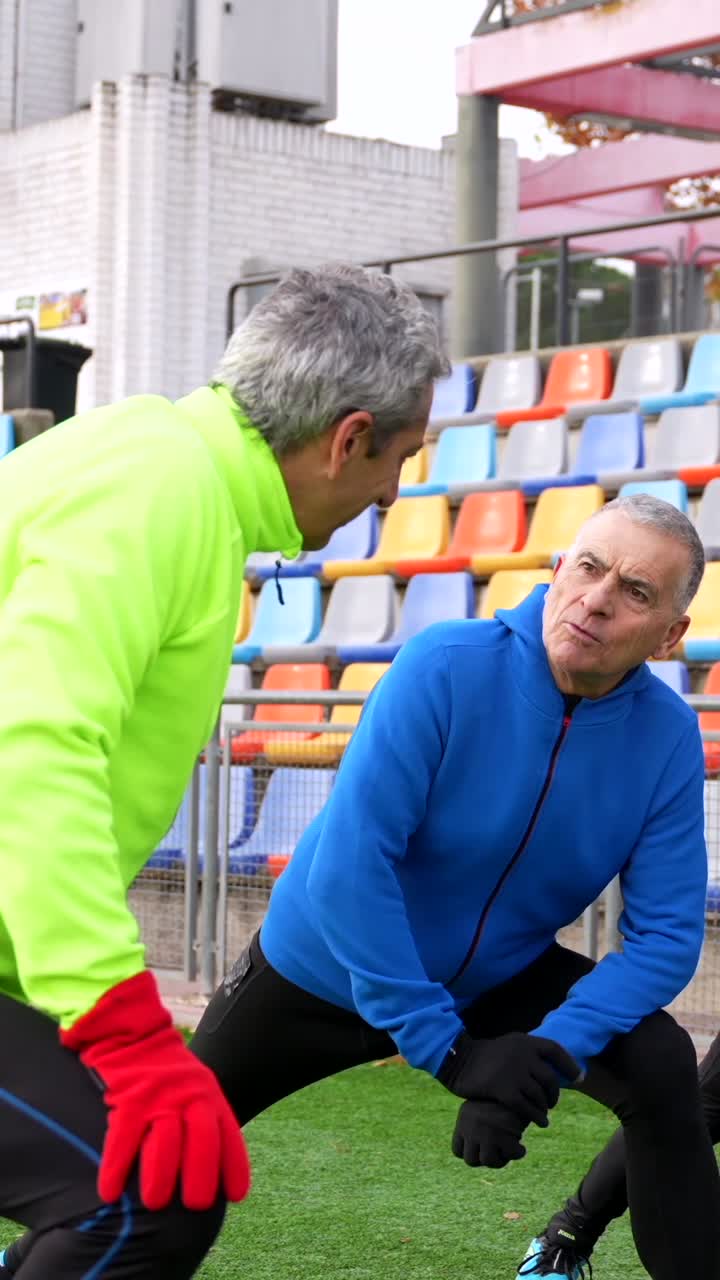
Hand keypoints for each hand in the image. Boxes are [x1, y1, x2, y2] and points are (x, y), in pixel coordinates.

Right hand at [61, 970, 250, 1210]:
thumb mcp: (195, 1083)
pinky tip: (110, 1192)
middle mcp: (189, 1094)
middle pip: (202, 1141)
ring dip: (161, 1178)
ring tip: (155, 1204)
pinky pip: (123, 1139)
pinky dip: (116, 1168)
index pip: (227, 1134)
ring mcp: (158, 1096)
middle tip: (193, 1206)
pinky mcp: (128, 1097)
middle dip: (200, 1178)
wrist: (129, 1028)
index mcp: (209, 1092)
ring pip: (165, 1144)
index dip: (234, 1167)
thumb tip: (210, 1164)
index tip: (235, 1196)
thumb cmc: (163, 1066)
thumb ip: (204, 1114)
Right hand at [436, 1030, 581, 1126]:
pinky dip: (535, 1116)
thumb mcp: (509, 1046)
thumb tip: (552, 1069)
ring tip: (543, 1116)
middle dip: (554, 1094)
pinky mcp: (503, 1089)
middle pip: (549, 1078)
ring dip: (544, 1108)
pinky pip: (526, 1107)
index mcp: (524, 1041)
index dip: (569, 1065)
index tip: (578, 1079)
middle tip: (551, 1104)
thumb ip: (528, 1054)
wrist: (458, 1061)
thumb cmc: (485, 1057)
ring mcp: (513, 1071)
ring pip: (539, 1095)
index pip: (555, 1050)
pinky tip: (536, 1121)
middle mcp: (522, 1054)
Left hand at [451, 1099, 527, 1168]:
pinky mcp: (501, 1135)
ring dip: (501, 1160)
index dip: (472, 1154)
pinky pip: (508, 1156)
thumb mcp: (486, 1107)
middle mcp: (469, 1125)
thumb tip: (482, 1157)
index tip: (485, 1149)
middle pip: (471, 1160)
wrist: (517, 1083)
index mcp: (463, 1118)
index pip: (458, 1150)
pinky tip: (521, 1147)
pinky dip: (517, 1154)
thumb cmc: (504, 1096)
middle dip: (486, 1159)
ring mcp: (483, 1132)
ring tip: (510, 1148)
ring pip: (488, 1161)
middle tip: (500, 1151)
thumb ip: (480, 1127)